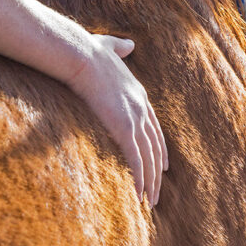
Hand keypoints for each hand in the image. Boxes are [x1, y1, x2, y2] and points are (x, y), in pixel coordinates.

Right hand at [64, 34, 167, 205]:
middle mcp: (142, 107)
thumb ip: (121, 48)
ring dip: (150, 183)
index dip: (160, 148)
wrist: (81, 54)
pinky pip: (136, 159)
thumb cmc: (89, 51)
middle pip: (155, 146)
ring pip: (149, 158)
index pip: (156, 127)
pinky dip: (140, 179)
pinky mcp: (124, 127)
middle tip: (157, 192)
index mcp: (139, 93)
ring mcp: (135, 117)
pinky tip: (140, 195)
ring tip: (150, 201)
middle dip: (157, 172)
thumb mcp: (110, 47)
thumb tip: (130, 44)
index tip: (164, 165)